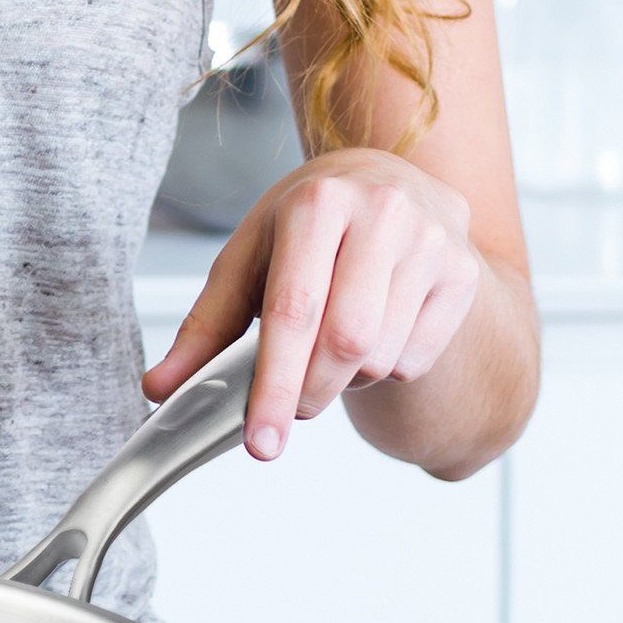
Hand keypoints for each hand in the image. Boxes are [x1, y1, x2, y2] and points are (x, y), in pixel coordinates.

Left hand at [141, 149, 480, 459]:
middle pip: (344, 342)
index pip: (292, 310)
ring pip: (381, 357)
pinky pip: (416, 359)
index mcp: (316, 202)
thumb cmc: (305, 225)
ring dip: (345, 378)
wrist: (382, 180)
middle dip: (308, 392)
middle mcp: (381, 212)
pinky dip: (384, 368)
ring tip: (329, 343)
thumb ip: (205, 325)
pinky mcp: (463, 271)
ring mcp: (431, 240)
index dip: (273, 384)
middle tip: (290, 404)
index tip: (260, 441)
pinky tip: (374, 330)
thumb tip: (159, 387)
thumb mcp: (248, 256)